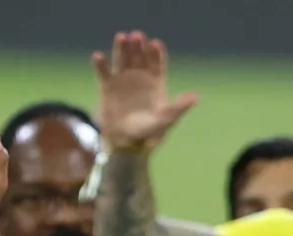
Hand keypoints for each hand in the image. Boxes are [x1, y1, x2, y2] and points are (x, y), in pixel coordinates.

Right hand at [90, 31, 197, 152]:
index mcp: (155, 81)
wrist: (127, 141)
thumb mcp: (166, 119)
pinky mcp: (107, 86)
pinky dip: (100, 64)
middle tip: (137, 36)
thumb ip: (179, 107)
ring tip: (122, 37)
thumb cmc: (150, 131)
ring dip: (121, 48)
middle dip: (138, 46)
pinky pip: (103, 72)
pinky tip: (98, 56)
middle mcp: (139, 76)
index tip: (155, 44)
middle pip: (139, 56)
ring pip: (122, 59)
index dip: (156, 53)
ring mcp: (123, 79)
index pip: (156, 62)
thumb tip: (194, 97)